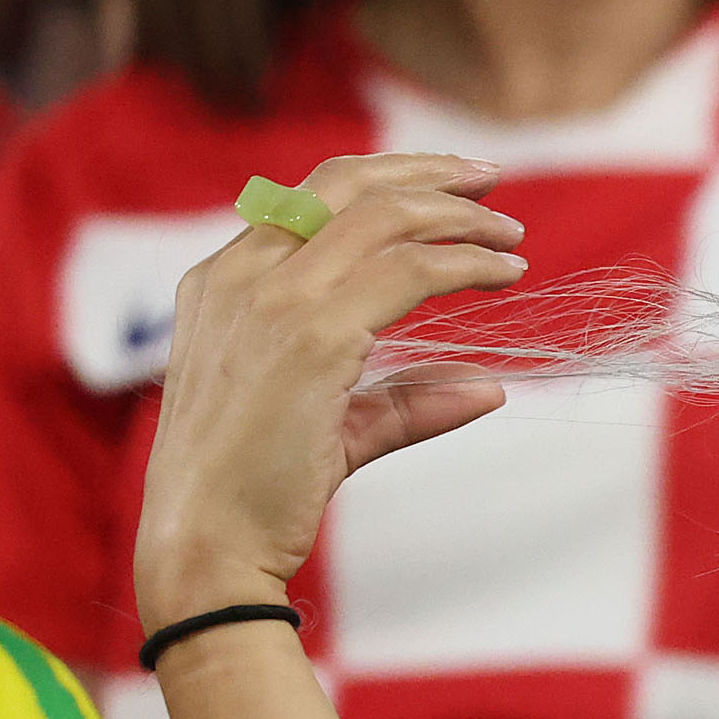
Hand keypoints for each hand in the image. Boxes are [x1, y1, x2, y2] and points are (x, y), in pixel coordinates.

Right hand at [133, 152, 525, 630]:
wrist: (207, 545)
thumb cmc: (255, 493)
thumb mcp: (330, 426)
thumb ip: (402, 401)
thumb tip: (486, 389)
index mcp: (223, 282)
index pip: (310, 196)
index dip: (388, 179)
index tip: (451, 186)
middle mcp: (241, 276)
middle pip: (347, 183)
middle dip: (428, 173)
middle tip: (492, 183)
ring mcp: (273, 299)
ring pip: (384, 215)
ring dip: (460, 217)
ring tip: (511, 238)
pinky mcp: (314, 335)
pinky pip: (408, 270)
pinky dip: (465, 263)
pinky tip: (503, 277)